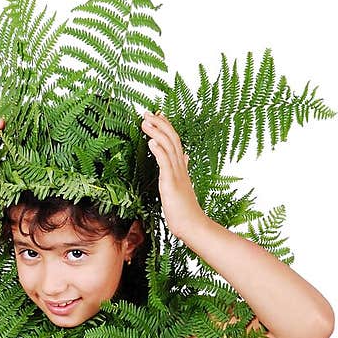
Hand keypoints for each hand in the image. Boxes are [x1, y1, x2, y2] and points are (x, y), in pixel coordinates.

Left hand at [141, 110, 202, 239]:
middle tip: (146, 113)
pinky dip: (158, 150)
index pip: (174, 140)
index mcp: (181, 167)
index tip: (157, 114)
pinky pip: (165, 163)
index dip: (166, 126)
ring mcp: (176, 174)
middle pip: (171, 138)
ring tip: (145, 122)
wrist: (192, 225)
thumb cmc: (185, 209)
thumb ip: (183, 169)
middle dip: (159, 123)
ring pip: (168, 146)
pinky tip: (151, 141)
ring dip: (156, 132)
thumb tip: (185, 157)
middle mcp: (180, 167)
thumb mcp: (183, 185)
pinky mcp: (171, 183)